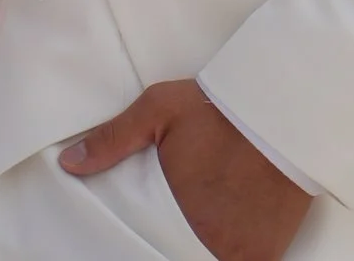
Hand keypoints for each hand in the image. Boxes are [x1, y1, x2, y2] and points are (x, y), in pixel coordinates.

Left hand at [62, 81, 310, 260]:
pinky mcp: (267, 254)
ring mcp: (241, 254)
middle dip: (170, 251)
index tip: (136, 246)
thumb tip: (69, 164)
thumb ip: (113, 139)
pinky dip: (232, 259)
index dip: (143, 251)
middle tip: (164, 239)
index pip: (149, 253)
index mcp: (178, 219)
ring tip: (190, 239)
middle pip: (178, 259)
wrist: (284, 108)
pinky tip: (222, 244)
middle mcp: (211, 246)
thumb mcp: (159, 110)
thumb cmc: (217, 109)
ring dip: (197, 255)